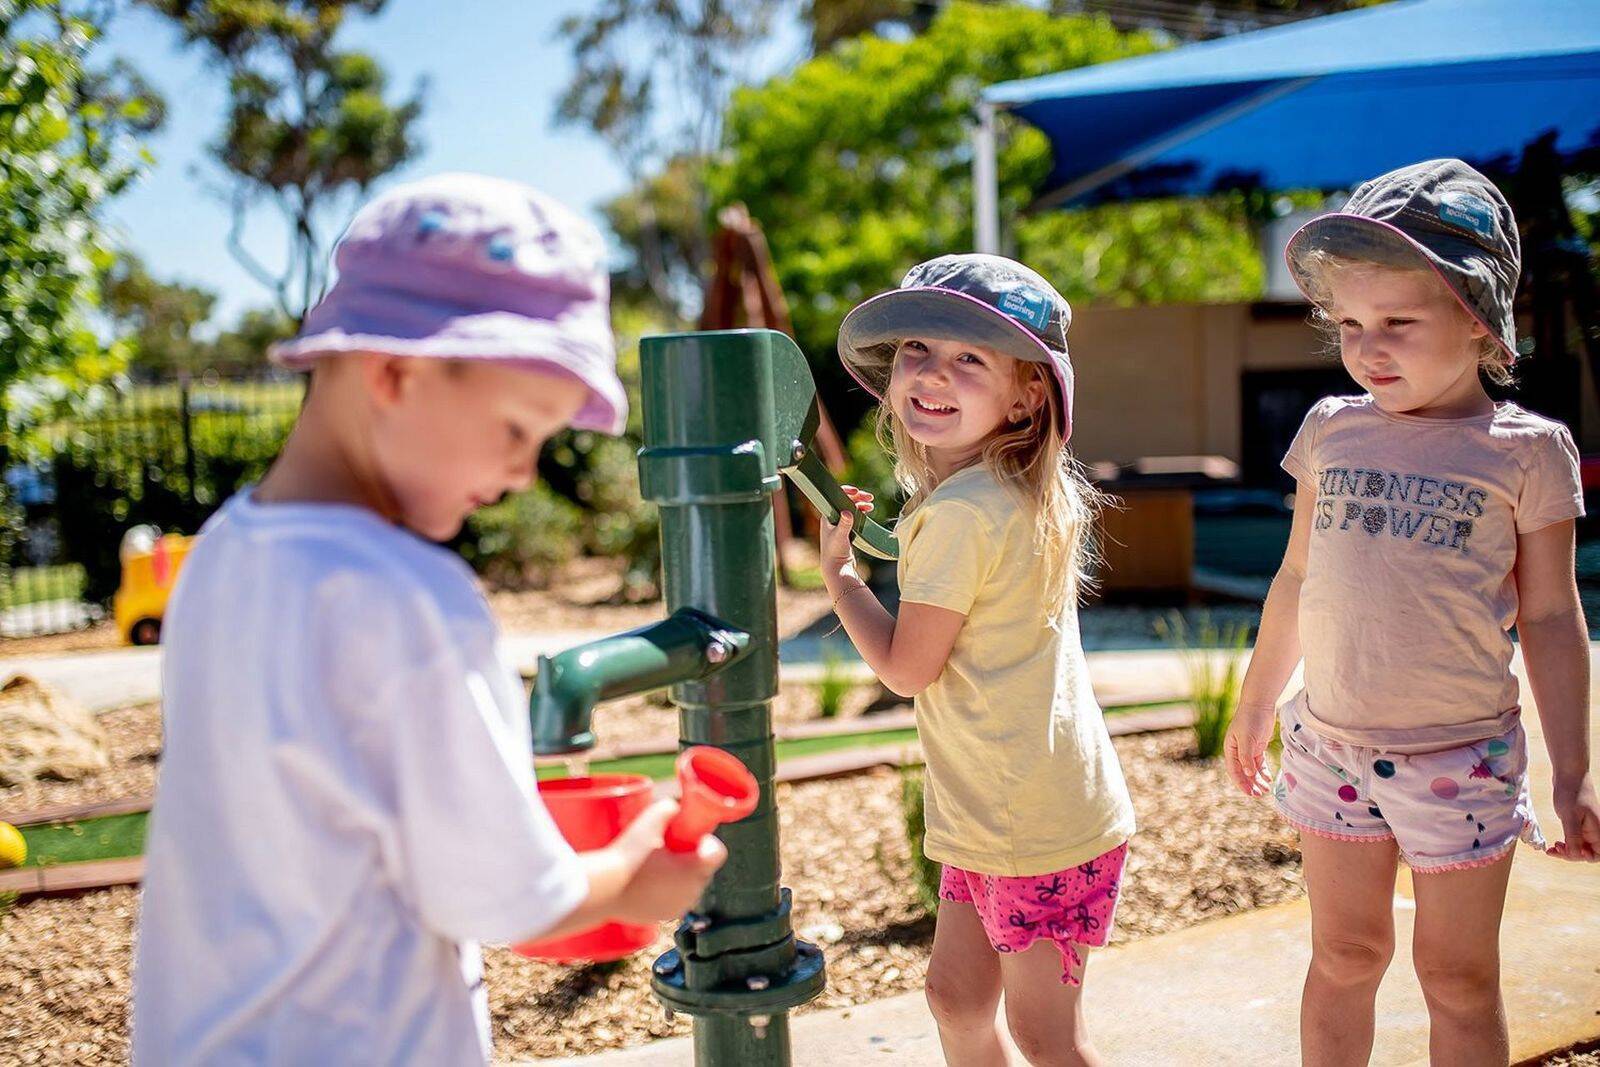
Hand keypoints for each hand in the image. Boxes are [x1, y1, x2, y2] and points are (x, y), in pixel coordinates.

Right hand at [610, 800, 726, 922]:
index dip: (705, 840)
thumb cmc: (628, 854)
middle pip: (702, 868)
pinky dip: (667, 890)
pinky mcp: (665, 917)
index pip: (718, 852)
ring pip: (688, 885)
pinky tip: (649, 881)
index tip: (686, 836)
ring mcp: (680, 907)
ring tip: (654, 864)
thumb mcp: (650, 819)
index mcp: (695, 869)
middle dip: (690, 857)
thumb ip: (669, 807)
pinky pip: (674, 899)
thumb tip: (676, 808)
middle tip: (666, 848)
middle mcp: (693, 892)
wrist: (603, 889)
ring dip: (679, 875)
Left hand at [820, 485, 873, 580]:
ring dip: (860, 504)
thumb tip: (847, 512)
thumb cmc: (835, 552)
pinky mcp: (845, 530)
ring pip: (850, 508)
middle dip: (857, 497)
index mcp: (827, 516)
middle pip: (844, 501)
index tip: (857, 491)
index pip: (835, 497)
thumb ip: (844, 524)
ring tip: (870, 505)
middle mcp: (831, 518)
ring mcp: (838, 524)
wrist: (837, 567)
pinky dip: (860, 512)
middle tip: (869, 498)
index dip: (846, 491)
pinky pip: (853, 516)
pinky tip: (867, 512)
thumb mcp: (840, 536)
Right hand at [1224, 702, 1276, 796]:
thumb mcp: (1247, 738)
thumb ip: (1246, 756)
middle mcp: (1237, 751)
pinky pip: (1259, 763)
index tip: (1250, 793)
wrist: (1259, 704)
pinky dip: (1263, 772)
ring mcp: (1247, 749)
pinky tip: (1269, 779)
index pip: (1234, 770)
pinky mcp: (1257, 746)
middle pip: (1243, 772)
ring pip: (1251, 769)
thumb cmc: (1250, 719)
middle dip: (1250, 784)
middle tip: (1259, 795)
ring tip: (1266, 790)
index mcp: (1230, 749)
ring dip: (1257, 780)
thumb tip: (1248, 773)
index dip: (1241, 783)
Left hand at [1547, 774, 1599, 861]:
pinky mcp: (1580, 823)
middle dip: (1571, 854)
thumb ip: (1574, 838)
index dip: (1581, 857)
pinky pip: (1575, 838)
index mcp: (1598, 831)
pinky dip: (1566, 843)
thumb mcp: (1569, 817)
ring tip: (1552, 848)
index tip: (1565, 850)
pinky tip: (1556, 843)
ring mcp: (1588, 827)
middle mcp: (1595, 831)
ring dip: (1567, 850)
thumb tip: (1577, 856)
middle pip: (1587, 852)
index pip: (1596, 855)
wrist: (1569, 774)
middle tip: (1554, 849)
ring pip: (1580, 846)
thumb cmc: (1571, 793)